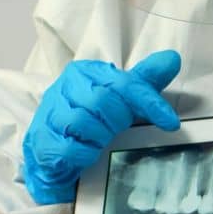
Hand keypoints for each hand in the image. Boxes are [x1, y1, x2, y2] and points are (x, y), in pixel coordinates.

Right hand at [22, 51, 181, 203]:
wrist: (54, 151)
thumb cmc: (91, 121)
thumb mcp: (120, 99)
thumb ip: (144, 81)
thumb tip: (172, 59)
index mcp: (85, 73)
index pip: (123, 82)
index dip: (149, 102)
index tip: (170, 122)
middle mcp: (64, 87)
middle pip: (102, 100)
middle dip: (117, 120)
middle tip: (119, 130)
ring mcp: (49, 113)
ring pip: (82, 122)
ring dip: (99, 138)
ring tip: (99, 141)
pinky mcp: (40, 140)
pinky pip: (69, 148)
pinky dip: (84, 155)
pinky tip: (86, 154)